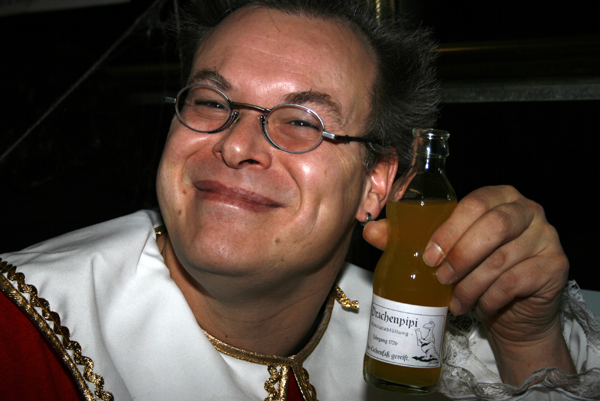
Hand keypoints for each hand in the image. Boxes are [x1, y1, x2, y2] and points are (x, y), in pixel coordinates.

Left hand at [363, 185, 573, 384]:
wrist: (511, 309)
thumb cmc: (474, 271)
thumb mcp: (444, 251)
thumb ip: (409, 237)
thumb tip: (371, 229)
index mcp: (499, 196)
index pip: (474, 202)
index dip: (450, 229)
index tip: (429, 256)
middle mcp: (527, 210)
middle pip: (494, 226)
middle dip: (461, 255)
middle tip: (440, 278)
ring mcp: (546, 237)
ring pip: (503, 259)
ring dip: (472, 284)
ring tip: (454, 300)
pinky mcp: (555, 266)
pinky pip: (517, 281)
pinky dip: (490, 297)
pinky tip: (477, 306)